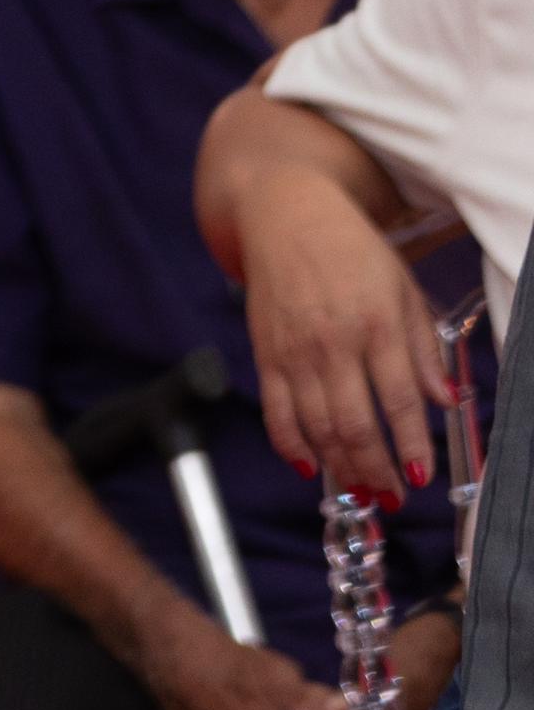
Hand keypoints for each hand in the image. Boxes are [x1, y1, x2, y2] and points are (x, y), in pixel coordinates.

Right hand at [239, 184, 447, 502]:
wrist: (284, 213)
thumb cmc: (350, 249)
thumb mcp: (403, 289)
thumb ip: (422, 347)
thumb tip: (444, 399)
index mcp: (374, 324)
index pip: (397, 400)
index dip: (410, 445)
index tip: (423, 476)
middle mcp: (332, 342)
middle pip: (354, 423)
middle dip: (375, 468)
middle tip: (392, 496)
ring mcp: (293, 351)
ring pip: (316, 425)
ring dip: (340, 465)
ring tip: (362, 491)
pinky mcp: (265, 353)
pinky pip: (275, 410)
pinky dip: (289, 444)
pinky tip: (308, 465)